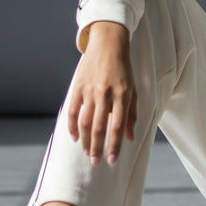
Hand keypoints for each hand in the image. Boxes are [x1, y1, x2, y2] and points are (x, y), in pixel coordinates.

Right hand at [67, 22, 136, 165]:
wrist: (108, 43)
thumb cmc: (123, 69)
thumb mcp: (133, 89)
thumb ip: (131, 114)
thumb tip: (130, 138)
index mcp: (122, 94)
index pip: (118, 126)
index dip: (115, 145)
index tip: (112, 160)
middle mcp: (105, 93)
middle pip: (99, 127)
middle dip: (97, 148)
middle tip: (96, 162)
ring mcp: (89, 90)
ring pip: (85, 122)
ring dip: (85, 141)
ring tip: (87, 152)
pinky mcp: (78, 86)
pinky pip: (73, 111)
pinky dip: (72, 126)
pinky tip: (75, 137)